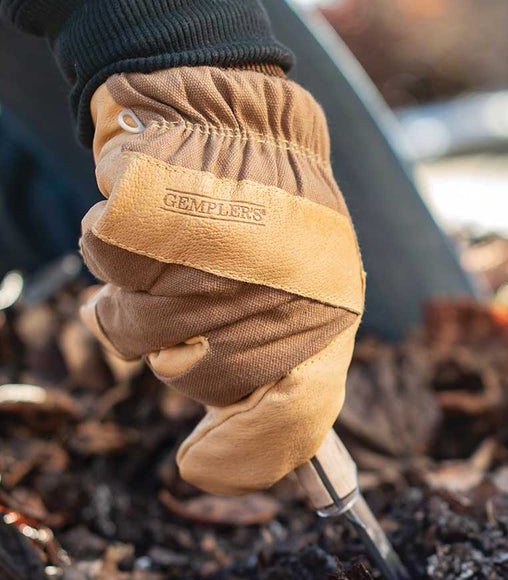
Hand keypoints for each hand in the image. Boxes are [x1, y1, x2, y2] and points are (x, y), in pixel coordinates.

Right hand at [79, 67, 363, 494]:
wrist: (247, 114)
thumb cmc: (278, 210)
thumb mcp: (312, 288)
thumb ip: (291, 366)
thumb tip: (246, 459)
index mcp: (328, 312)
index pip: (294, 415)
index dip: (247, 456)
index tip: (202, 465)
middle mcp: (274, 291)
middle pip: (191, 377)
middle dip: (184, 345)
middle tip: (202, 290)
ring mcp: (209, 254)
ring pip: (131, 326)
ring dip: (142, 291)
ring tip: (177, 245)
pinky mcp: (151, 209)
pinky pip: (106, 261)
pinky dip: (119, 241)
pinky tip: (156, 214)